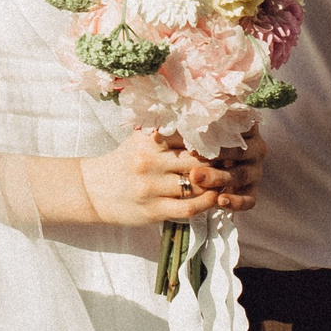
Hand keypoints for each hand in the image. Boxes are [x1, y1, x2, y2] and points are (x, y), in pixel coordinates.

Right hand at [79, 126, 263, 227]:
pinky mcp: (153, 210)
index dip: (213, 138)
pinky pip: (190, 207)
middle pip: (197, 159)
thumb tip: (205, 119)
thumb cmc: (124, 162)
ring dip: (217, 183)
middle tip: (238, 160)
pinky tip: (215, 198)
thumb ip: (168, 131)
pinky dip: (208, 203)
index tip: (229, 139)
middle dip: (220, 161)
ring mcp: (150, 187)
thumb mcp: (140, 139)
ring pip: (196, 184)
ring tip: (230, 179)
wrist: (93, 190)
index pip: (190, 135)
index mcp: (148, 139)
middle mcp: (148, 161)